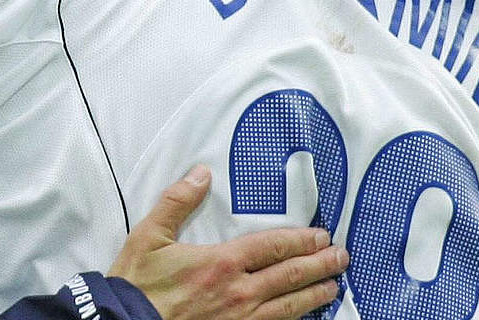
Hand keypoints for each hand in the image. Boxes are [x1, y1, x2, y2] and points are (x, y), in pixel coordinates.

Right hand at [111, 165, 346, 319]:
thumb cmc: (137, 284)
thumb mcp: (149, 235)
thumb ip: (178, 201)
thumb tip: (201, 173)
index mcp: (222, 263)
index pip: (274, 247)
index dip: (301, 240)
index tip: (321, 235)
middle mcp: (239, 293)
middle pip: (290, 277)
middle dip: (320, 265)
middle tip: (341, 257)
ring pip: (288, 307)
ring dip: (314, 295)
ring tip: (333, 287)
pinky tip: (302, 316)